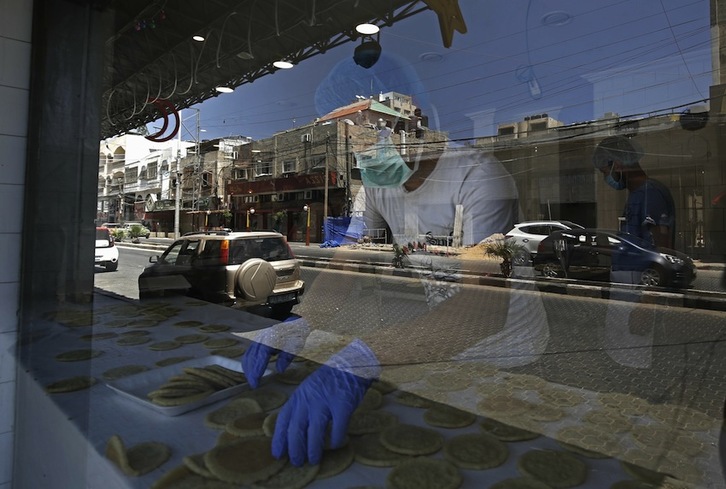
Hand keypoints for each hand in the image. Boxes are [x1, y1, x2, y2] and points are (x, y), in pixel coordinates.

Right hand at [242, 316, 310, 387]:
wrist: (294, 321)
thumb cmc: (296, 334)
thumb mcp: (296, 345)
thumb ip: (287, 357)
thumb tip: (280, 370)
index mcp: (272, 338)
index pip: (261, 356)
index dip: (257, 369)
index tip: (256, 381)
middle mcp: (262, 338)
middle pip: (252, 357)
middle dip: (251, 372)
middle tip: (254, 385)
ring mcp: (259, 338)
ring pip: (248, 355)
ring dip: (248, 369)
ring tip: (252, 380)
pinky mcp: (258, 341)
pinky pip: (249, 352)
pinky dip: (248, 363)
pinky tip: (250, 371)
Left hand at [272, 339, 379, 465]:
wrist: (351, 364)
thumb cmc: (329, 380)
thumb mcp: (308, 389)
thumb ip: (301, 406)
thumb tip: (294, 431)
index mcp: (299, 396)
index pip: (283, 420)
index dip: (279, 439)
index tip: (277, 453)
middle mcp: (308, 400)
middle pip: (297, 430)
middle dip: (295, 449)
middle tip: (297, 462)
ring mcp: (325, 402)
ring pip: (315, 432)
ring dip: (313, 449)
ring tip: (313, 460)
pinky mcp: (342, 405)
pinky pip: (337, 428)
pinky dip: (336, 439)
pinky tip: (335, 444)